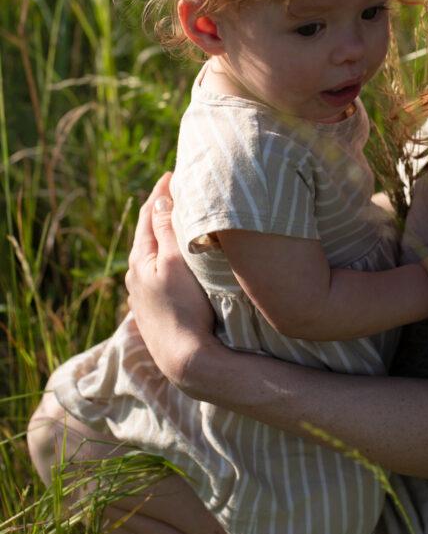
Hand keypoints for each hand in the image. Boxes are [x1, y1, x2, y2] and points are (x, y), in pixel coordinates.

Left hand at [125, 173, 217, 385]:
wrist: (185, 359)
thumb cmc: (183, 308)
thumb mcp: (174, 261)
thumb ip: (165, 229)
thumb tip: (159, 200)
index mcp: (140, 259)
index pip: (147, 215)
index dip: (160, 193)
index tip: (172, 173)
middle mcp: (136, 275)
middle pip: (147, 233)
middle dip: (159, 210)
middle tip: (175, 190)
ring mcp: (143, 294)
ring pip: (152, 254)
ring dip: (162, 234)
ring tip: (177, 219)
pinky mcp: (154, 309)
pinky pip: (158, 271)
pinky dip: (166, 255)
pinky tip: (173, 259)